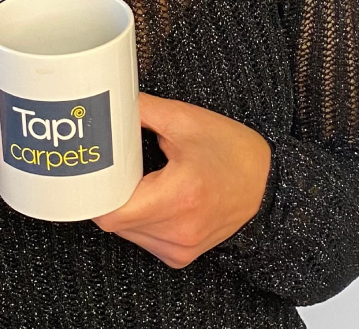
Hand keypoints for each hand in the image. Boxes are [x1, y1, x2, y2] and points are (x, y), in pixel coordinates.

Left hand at [92, 92, 271, 268]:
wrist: (268, 183)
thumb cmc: (232, 151)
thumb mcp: (185, 120)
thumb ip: (142, 109)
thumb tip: (111, 103)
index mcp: (179, 195)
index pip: (112, 213)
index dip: (93, 192)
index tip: (90, 170)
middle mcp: (178, 230)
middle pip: (115, 221)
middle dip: (107, 192)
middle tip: (111, 165)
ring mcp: (180, 247)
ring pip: (126, 231)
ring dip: (122, 205)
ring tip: (135, 177)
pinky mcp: (181, 254)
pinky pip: (142, 238)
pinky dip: (138, 217)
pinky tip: (150, 194)